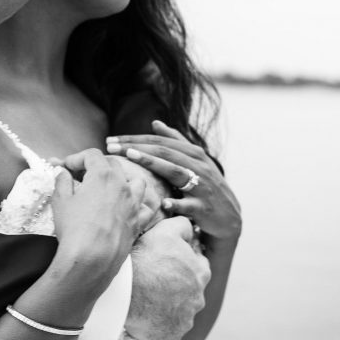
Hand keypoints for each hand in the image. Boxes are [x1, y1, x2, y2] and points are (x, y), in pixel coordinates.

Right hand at [50, 150, 148, 283]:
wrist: (91, 259)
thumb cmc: (74, 229)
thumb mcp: (60, 201)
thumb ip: (62, 181)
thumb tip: (63, 173)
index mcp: (103, 176)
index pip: (91, 155)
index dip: (76, 158)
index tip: (66, 167)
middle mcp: (122, 186)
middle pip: (113, 165)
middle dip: (97, 166)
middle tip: (81, 176)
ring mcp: (134, 204)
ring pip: (137, 181)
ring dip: (124, 180)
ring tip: (112, 187)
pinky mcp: (138, 222)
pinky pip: (146, 207)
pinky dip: (139, 204)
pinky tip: (130, 207)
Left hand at [108, 121, 241, 240]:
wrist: (229, 217)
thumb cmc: (206, 187)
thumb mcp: (194, 162)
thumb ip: (176, 141)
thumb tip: (155, 122)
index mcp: (193, 154)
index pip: (159, 142)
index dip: (134, 139)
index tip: (111, 139)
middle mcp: (198, 166)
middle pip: (164, 152)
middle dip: (136, 147)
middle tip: (111, 146)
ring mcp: (201, 187)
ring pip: (175, 171)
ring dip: (153, 163)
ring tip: (132, 157)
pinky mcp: (203, 208)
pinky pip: (188, 205)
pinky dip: (176, 204)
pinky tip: (162, 204)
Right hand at [125, 217, 211, 339]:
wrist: (125, 291)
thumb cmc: (146, 259)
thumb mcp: (166, 231)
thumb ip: (183, 226)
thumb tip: (191, 228)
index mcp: (201, 275)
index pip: (198, 269)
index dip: (182, 265)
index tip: (165, 265)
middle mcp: (198, 300)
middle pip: (188, 294)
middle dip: (175, 290)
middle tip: (153, 284)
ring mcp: (185, 321)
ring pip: (178, 314)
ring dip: (166, 309)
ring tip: (145, 301)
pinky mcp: (171, 337)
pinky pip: (167, 332)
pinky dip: (158, 327)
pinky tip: (145, 318)